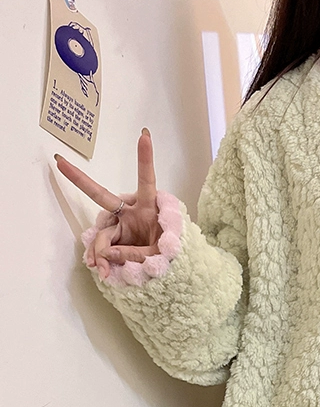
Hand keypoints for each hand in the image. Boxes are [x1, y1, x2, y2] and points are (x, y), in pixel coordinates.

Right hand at [55, 128, 161, 279]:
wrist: (173, 269)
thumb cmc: (172, 254)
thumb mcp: (160, 254)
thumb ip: (134, 253)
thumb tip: (105, 254)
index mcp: (151, 207)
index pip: (146, 180)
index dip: (144, 159)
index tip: (144, 136)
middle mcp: (132, 212)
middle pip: (102, 197)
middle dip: (80, 180)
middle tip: (60, 162)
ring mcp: (122, 225)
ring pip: (102, 235)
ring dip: (100, 252)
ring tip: (103, 269)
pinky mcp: (116, 240)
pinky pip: (102, 248)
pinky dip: (100, 260)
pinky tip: (101, 270)